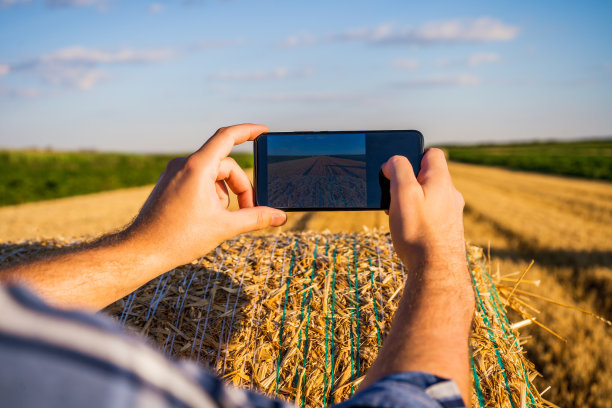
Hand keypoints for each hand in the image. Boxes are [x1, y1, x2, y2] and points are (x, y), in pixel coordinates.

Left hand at [125, 124, 286, 269]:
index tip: (264, 132)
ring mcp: (175, 173)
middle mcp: (184, 164)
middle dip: (241, 187)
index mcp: (197, 167)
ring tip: (224, 219)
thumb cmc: (178, 238)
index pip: (227, 137)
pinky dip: (211, 194)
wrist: (142, 251)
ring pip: (212, 174)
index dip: (248, 131)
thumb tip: (280, 217)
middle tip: (248, 212)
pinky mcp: (170, 184)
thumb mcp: (224, 226)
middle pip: (225, 165)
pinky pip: (198, 180)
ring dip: (226, 193)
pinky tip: (209, 216)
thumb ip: (256, 218)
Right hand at [381, 149, 468, 287]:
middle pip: (428, 176)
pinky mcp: (448, 230)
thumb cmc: (418, 232)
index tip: (397, 171)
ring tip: (399, 216)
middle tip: (393, 196)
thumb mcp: (403, 194)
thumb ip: (399, 170)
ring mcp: (451, 213)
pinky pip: (431, 215)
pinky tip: (409, 231)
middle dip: (408, 182)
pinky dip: (419, 217)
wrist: (437, 271)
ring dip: (412, 202)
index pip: (431, 154)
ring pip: (429, 197)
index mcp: (441, 180)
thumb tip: (393, 161)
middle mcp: (451, 195)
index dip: (411, 156)